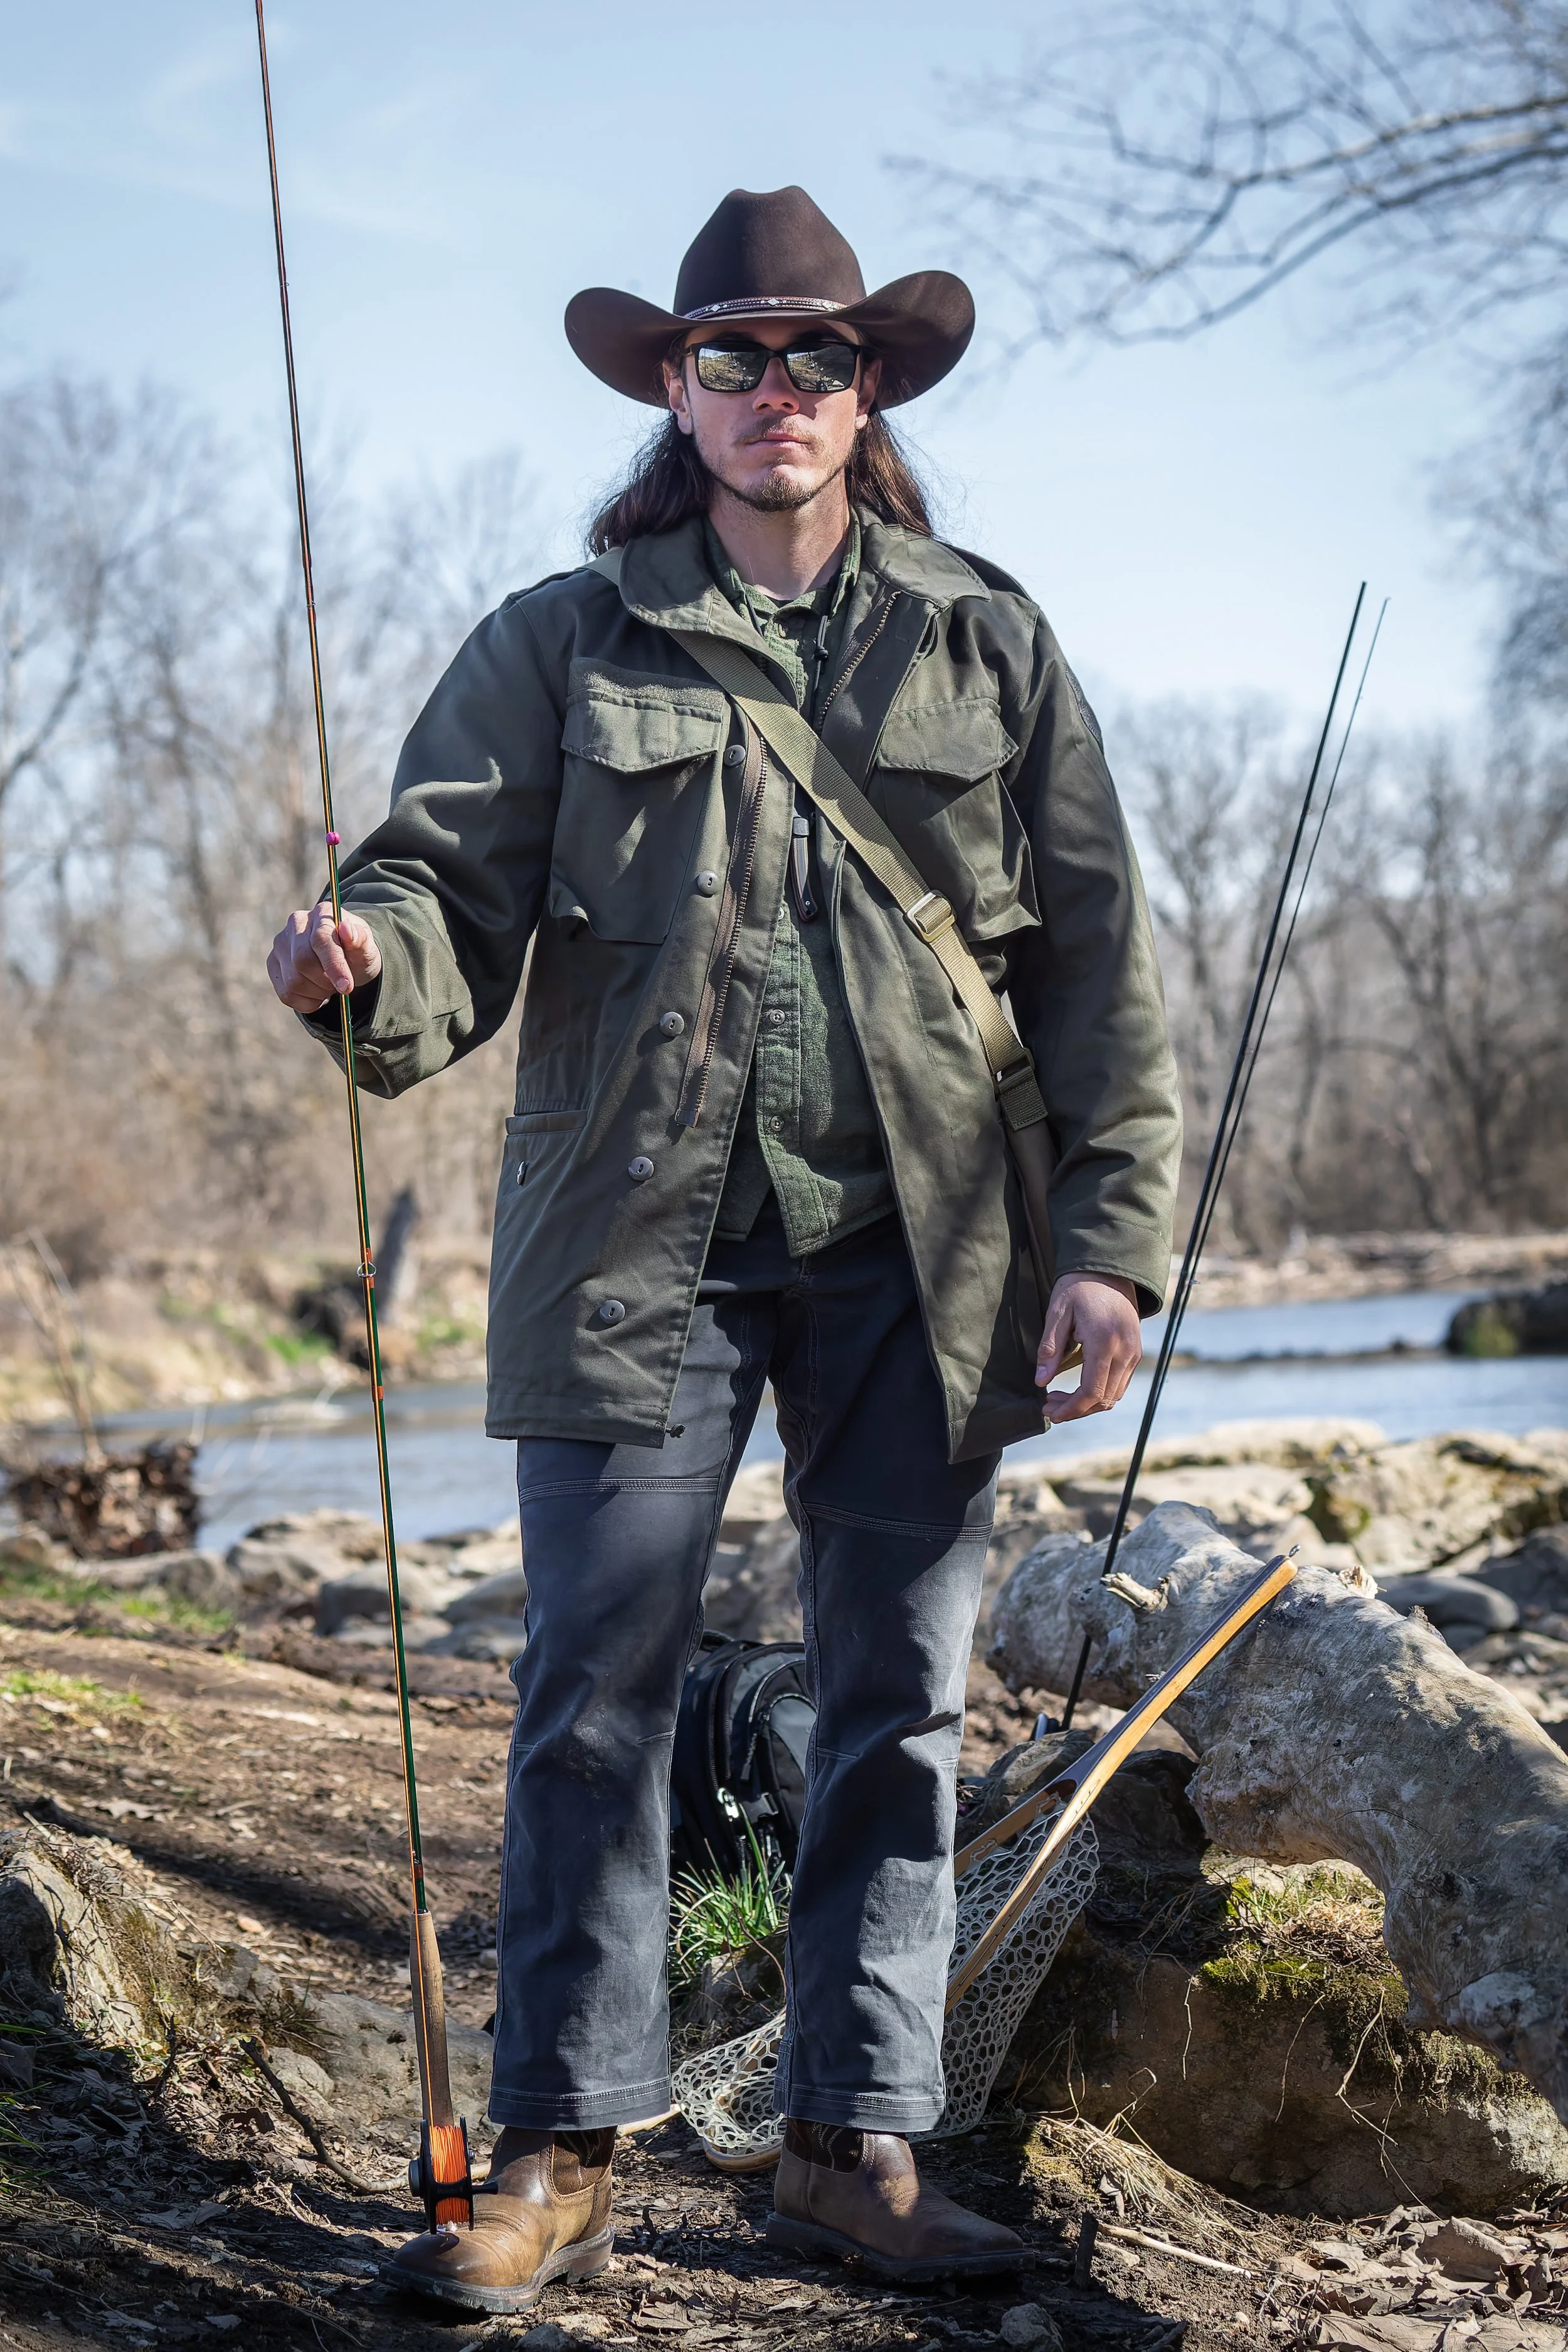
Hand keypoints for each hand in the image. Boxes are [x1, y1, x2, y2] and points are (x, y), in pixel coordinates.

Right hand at [267, 901, 381, 1012]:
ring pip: (292, 980)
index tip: (346, 987)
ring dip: (317, 993)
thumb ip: (360, 940)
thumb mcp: (367, 948)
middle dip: (325, 981)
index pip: (320, 939)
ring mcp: (280, 944)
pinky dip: (306, 1002)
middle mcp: (296, 924)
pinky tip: (317, 994)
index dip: (333, 966)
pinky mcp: (273, 963)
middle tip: (341, 986)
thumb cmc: (356, 953)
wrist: (346, 959)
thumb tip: (346, 929)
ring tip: (329, 986)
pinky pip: (285, 994)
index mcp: (322, 914)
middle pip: (302, 961)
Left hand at [1036, 1272, 1141, 1424]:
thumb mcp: (1057, 1312)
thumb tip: (1040, 1381)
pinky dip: (1100, 1393)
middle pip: (1103, 1399)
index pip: (1091, 1392)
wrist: (1110, 1269)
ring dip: (1088, 1404)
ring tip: (1060, 1399)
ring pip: (1114, 1395)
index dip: (1071, 1409)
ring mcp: (1134, 1353)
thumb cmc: (1079, 1287)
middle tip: (1048, 1407)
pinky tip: (1079, 1388)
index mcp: (1104, 1343)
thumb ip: (1049, 1348)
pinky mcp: (1136, 1352)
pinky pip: (1120, 1384)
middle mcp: (1125, 1352)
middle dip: (1075, 1410)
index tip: (1050, 1413)